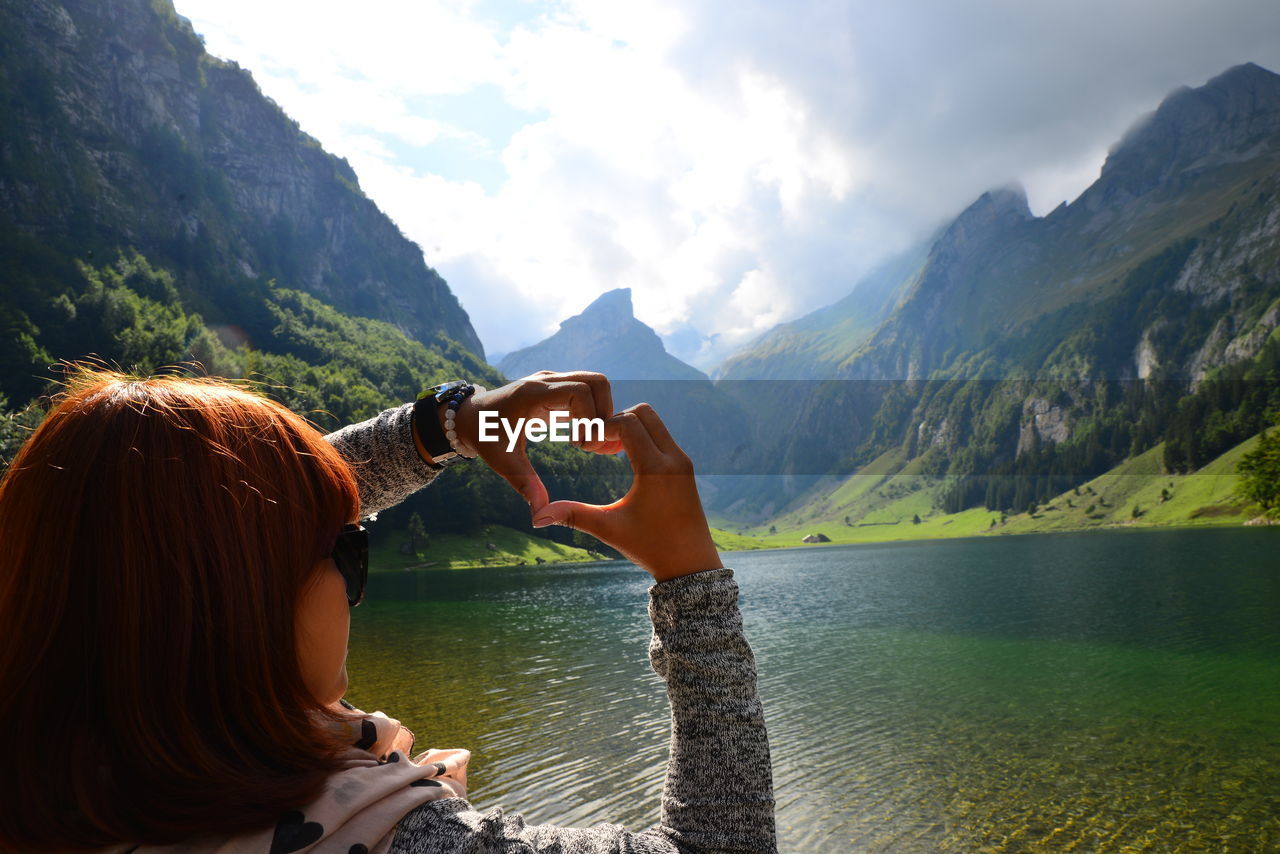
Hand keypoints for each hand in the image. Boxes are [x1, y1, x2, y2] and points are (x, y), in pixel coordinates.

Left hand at [439, 371, 617, 517]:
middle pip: (596, 382)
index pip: (580, 392)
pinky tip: (586, 440)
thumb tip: (540, 515)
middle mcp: (547, 382)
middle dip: (604, 413)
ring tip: (591, 443)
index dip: (590, 418)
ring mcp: (553, 383)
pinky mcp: (558, 390)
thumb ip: (524, 485)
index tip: (581, 446)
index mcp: (534, 393)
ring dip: (603, 412)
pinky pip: (587, 393)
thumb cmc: (485, 436)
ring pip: (596, 385)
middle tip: (593, 444)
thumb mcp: (503, 461)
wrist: (471, 417)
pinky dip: (595, 413)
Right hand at [529, 403, 722, 581]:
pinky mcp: (685, 467)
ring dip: (629, 428)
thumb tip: (536, 517)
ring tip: (607, 452)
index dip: (600, 428)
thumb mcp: (609, 528)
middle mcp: (674, 458)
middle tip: (596, 446)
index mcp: (656, 469)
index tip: (586, 448)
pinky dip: (641, 437)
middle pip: (643, 412)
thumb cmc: (651, 548)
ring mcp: (683, 461)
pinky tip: (623, 459)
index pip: (627, 422)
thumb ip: (573, 515)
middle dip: (615, 421)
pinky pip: (661, 436)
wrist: (691, 565)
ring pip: (654, 422)